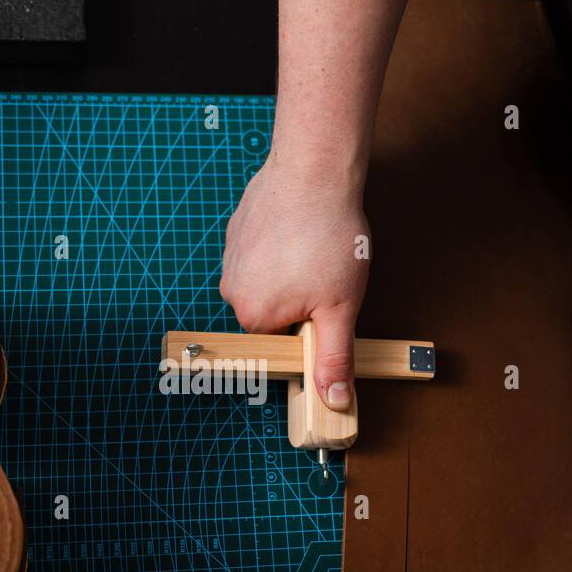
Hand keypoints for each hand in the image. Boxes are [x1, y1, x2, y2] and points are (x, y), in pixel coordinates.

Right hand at [220, 154, 370, 409]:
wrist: (314, 171)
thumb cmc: (327, 237)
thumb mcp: (340, 308)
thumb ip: (334, 357)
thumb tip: (334, 400)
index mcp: (254, 316)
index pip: (283, 341)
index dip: (309, 324)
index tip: (324, 302)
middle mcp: (233, 290)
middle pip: (272, 312)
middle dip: (299, 298)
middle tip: (325, 275)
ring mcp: (231, 258)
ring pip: (266, 280)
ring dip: (290, 272)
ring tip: (315, 250)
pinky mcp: (237, 230)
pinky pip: (260, 252)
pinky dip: (280, 246)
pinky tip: (301, 231)